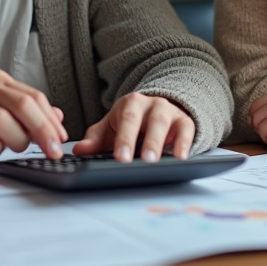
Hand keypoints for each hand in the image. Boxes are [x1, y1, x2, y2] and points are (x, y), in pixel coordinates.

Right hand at [0, 68, 67, 170]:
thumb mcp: (3, 113)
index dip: (50, 120)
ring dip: (16, 140)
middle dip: (42, 130)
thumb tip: (58, 118)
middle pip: (21, 105)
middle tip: (52, 150)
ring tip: (14, 147)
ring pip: (2, 121)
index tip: (60, 139)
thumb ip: (29, 114)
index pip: (33, 96)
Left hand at [72, 93, 194, 162]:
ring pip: (167, 124)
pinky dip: (184, 143)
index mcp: (131, 104)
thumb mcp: (111, 128)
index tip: (121, 157)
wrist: (155, 110)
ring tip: (156, 161)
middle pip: (150, 121)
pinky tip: (181, 157)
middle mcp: (152, 104)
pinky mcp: (185, 122)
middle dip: (146, 142)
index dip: (125, 138)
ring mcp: (169, 111)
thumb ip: (95, 140)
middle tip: (142, 161)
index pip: (127, 119)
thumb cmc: (130, 123)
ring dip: (161, 143)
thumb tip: (79, 150)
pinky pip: (187, 130)